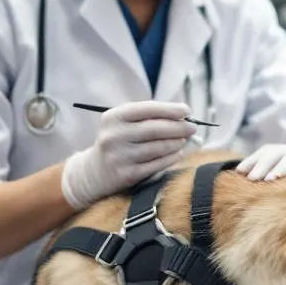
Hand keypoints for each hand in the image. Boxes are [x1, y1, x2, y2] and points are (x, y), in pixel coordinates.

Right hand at [61, 101, 196, 209]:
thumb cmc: (118, 141)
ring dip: (177, 142)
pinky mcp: (126, 175)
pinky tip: (178, 153)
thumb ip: (149, 118)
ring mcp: (119, 156)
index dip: (170, 109)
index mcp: (113, 117)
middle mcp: (113, 136)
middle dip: (178, 127)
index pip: (147, 109)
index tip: (187, 110)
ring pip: (158, 148)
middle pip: (155, 129)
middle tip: (192, 127)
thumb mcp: (124, 124)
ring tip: (184, 140)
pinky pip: (156, 164)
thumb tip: (183, 116)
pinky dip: (171, 158)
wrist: (94, 172)